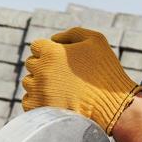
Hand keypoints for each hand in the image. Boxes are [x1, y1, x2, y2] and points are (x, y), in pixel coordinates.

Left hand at [21, 27, 141, 133]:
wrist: (113, 104)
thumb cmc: (106, 71)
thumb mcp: (96, 40)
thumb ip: (72, 33)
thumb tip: (54, 39)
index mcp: (51, 52)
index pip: (36, 46)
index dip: (49, 51)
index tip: (60, 60)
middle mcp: (41, 70)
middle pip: (32, 64)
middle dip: (44, 67)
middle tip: (62, 75)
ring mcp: (38, 91)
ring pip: (29, 83)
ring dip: (39, 84)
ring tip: (59, 89)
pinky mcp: (39, 108)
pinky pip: (28, 101)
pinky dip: (37, 101)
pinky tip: (53, 100)